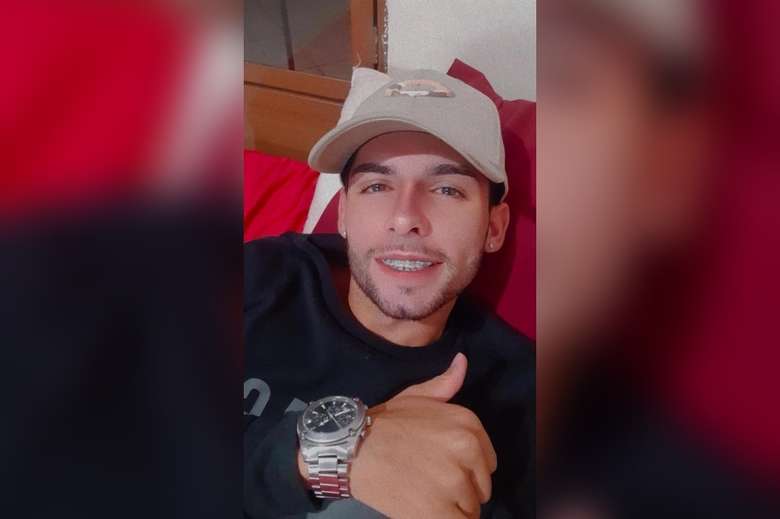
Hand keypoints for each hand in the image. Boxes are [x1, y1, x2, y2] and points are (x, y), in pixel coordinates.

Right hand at [348, 353, 496, 517]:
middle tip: (431, 483)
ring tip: (424, 496)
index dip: (468, 469)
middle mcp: (467, 450)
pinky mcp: (439, 512)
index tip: (444, 469)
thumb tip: (463, 362)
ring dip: (451, 508)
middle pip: (481, 487)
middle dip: (461, 490)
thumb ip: (445, 384)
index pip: (488, 462)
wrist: (350, 449)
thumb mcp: (416, 397)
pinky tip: (428, 512)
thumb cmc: (383, 423)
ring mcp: (454, 482)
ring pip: (470, 510)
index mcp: (467, 424)